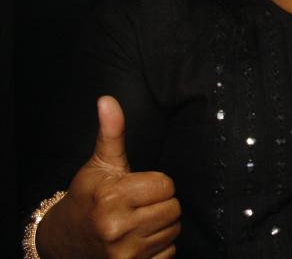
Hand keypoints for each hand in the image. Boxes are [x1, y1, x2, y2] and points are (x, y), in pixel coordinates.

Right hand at [37, 96, 180, 258]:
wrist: (65, 239)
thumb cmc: (87, 198)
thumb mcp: (100, 164)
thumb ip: (111, 132)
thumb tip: (108, 100)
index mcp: (112, 197)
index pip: (167, 185)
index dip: (156, 184)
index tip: (139, 186)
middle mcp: (118, 227)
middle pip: (173, 208)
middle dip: (160, 203)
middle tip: (139, 204)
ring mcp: (124, 252)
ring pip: (173, 230)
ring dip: (160, 225)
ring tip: (137, 221)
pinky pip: (169, 253)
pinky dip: (159, 247)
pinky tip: (139, 240)